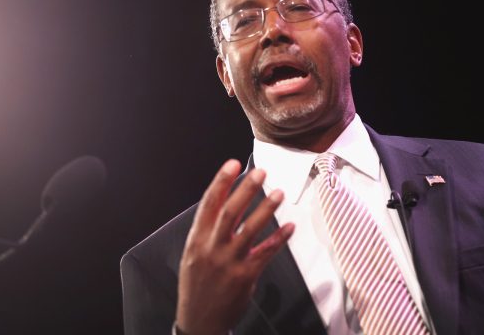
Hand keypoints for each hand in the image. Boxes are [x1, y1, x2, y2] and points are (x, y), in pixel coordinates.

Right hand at [176, 159, 293, 334]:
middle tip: (261, 172)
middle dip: (246, 189)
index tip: (233, 164)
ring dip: (266, 209)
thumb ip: (208, 231)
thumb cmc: (198, 284)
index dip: (221, 181)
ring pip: (250, 230)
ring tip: (279, 193)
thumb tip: (225, 202)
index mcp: (197, 240)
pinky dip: (279, 238)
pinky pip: (266, 253)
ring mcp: (229, 263)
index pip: (209, 204)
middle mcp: (211, 249)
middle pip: (230, 212)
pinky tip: (290, 227)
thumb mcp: (193, 255)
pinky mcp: (245, 277)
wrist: (199, 321)